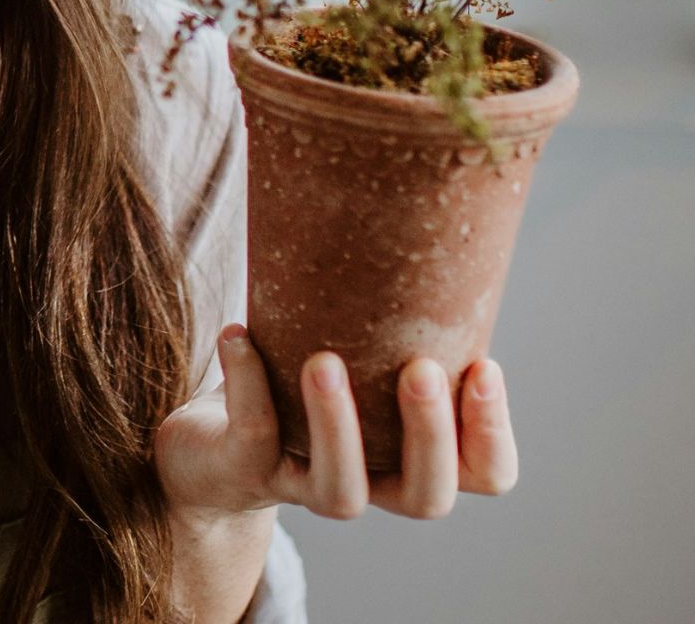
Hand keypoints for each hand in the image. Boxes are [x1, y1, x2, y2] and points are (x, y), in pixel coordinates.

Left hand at [155, 323, 518, 521]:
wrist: (212, 442)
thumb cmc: (301, 384)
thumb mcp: (358, 352)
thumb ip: (393, 319)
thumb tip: (418, 209)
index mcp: (414, 459)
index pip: (486, 475)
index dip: (493, 433)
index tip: (484, 366)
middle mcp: (372, 486)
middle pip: (425, 497)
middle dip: (428, 435)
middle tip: (419, 370)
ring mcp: (305, 486)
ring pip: (341, 490)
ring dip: (337, 423)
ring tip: (325, 362)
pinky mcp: (246, 472)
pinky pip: (253, 435)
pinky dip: (247, 382)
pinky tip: (238, 335)